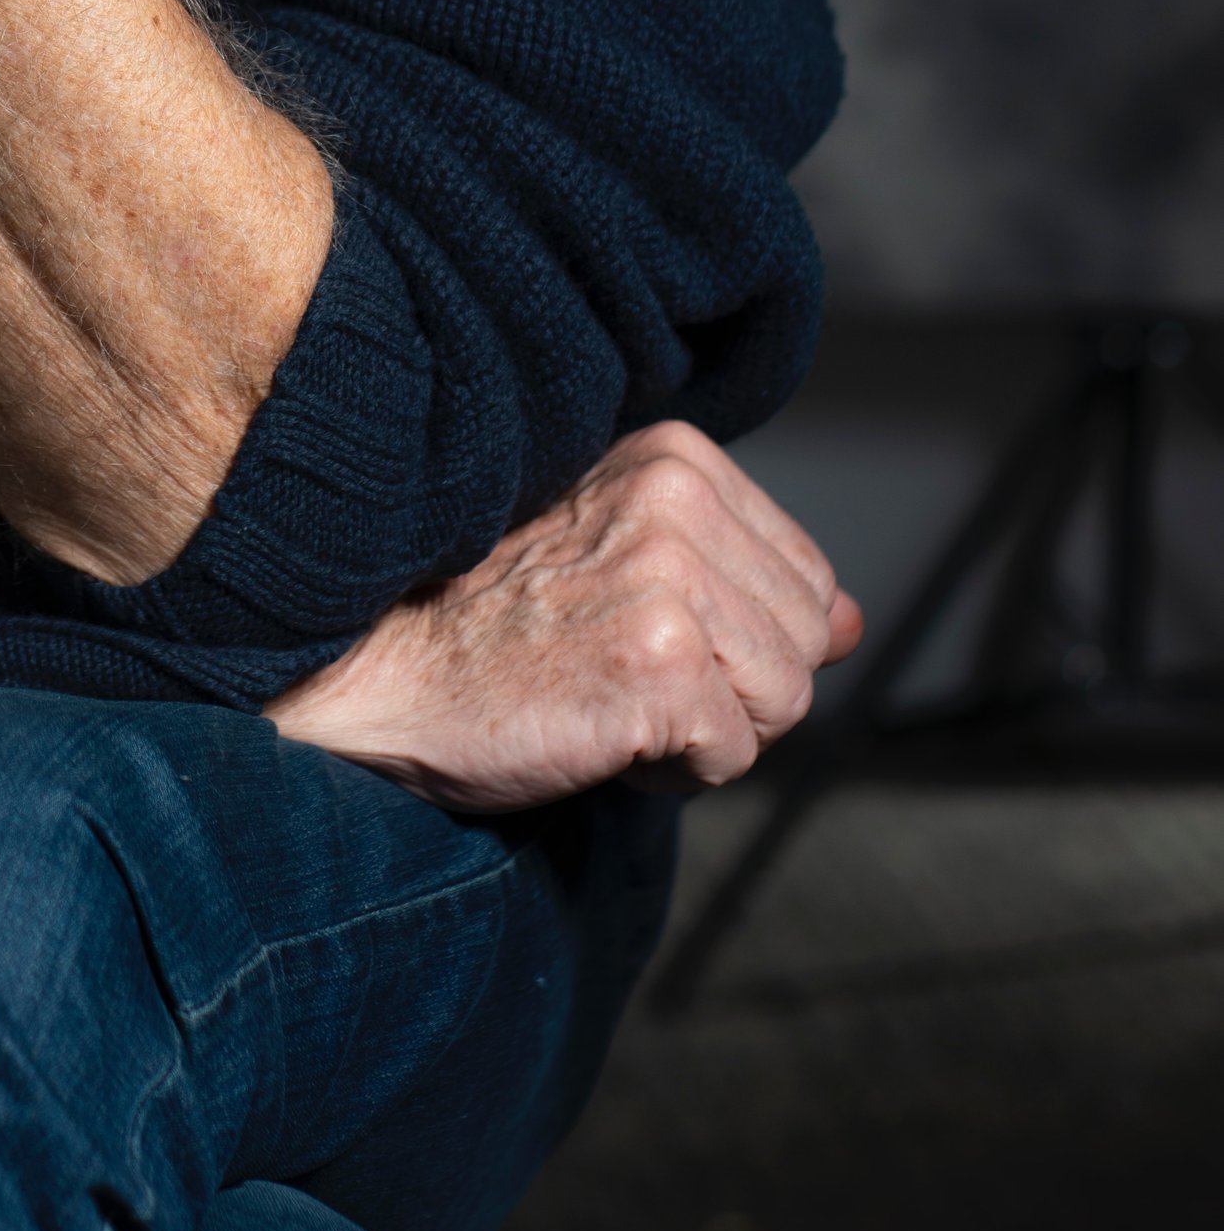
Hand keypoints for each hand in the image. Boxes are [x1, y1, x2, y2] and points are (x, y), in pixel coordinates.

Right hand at [268, 422, 862, 811]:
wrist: (378, 667)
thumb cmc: (483, 618)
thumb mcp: (621, 561)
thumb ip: (742, 578)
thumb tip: (852, 623)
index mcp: (675, 457)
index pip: (806, 579)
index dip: (736, 639)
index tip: (638, 634)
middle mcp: (678, 500)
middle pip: (803, 644)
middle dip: (728, 688)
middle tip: (617, 673)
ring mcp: (670, 579)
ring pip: (783, 701)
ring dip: (704, 732)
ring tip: (608, 700)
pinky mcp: (661, 667)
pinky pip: (733, 757)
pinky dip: (672, 773)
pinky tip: (596, 733)